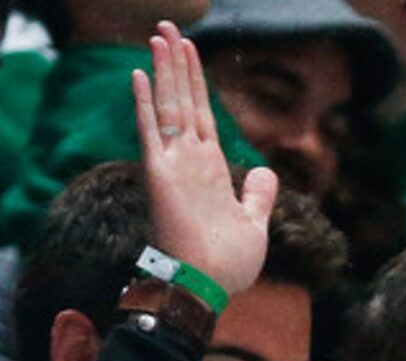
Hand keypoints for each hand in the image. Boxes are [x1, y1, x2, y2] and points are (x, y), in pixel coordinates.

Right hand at [133, 22, 274, 300]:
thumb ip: (258, 195)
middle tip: (169, 27)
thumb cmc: (228, 264)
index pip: (202, 114)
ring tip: (160, 35)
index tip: (191, 52)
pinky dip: (145, 104)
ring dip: (164, 71)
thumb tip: (265, 171)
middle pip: (184, 100)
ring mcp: (173, 165)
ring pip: (168, 106)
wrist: (209, 287)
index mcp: (211, 169)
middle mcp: (190, 160)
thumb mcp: (255, 224)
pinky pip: (150, 132)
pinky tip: (140, 75)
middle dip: (178, 64)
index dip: (197, 82)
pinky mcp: (159, 175)